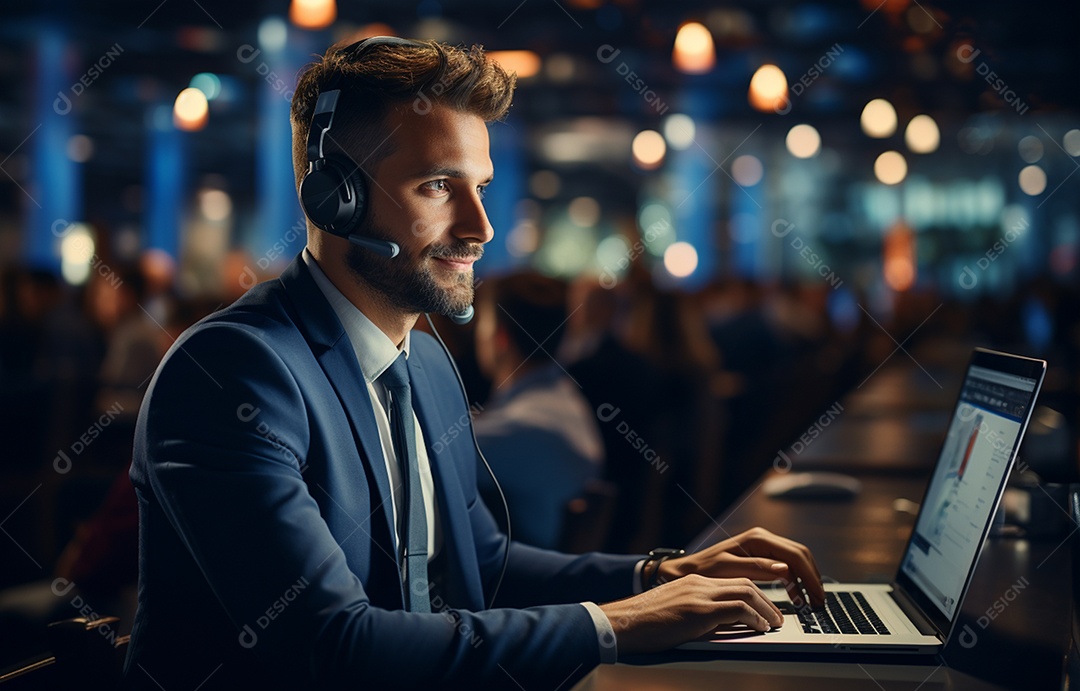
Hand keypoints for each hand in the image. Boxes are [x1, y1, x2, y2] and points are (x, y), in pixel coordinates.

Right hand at [599, 575, 783, 654]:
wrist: (622, 622)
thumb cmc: (643, 623)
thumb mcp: (676, 612)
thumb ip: (699, 612)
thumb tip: (723, 626)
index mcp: (693, 582)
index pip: (733, 581)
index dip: (754, 594)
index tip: (765, 608)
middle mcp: (699, 583)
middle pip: (745, 583)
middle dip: (766, 600)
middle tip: (777, 616)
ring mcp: (699, 595)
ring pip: (746, 592)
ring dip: (766, 609)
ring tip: (775, 623)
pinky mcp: (700, 610)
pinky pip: (738, 609)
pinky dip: (754, 618)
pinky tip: (759, 628)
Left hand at [658, 527, 824, 606]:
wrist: (688, 570)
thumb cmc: (704, 570)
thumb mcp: (728, 570)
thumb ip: (757, 568)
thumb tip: (785, 568)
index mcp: (758, 539)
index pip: (795, 555)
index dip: (810, 576)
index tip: (817, 596)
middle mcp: (763, 538)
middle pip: (800, 555)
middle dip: (813, 579)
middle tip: (820, 602)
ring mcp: (763, 546)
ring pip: (796, 560)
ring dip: (806, 580)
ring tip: (812, 602)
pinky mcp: (761, 556)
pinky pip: (786, 566)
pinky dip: (796, 581)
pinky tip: (797, 596)